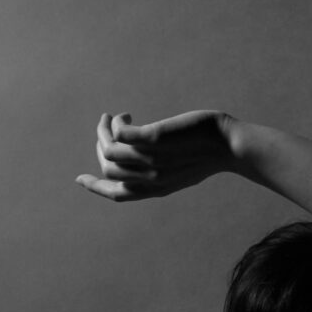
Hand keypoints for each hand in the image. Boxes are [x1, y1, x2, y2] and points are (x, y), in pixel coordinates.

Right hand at [75, 108, 230, 201]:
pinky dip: (116, 124)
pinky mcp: (154, 139)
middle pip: (108, 168)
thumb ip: (161, 169)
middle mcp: (150, 178)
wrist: (231, 146)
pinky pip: (119, 134)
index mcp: (156, 189)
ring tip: (113, 117)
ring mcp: (151, 159)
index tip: (79, 178)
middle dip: (99, 146)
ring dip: (103, 130)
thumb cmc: (211, 154)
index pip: (117, 194)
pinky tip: (127, 116)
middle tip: (106, 127)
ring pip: (108, 149)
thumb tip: (144, 158)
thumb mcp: (184, 169)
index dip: (94, 187)